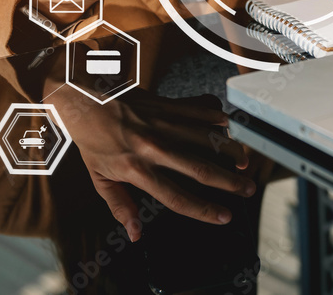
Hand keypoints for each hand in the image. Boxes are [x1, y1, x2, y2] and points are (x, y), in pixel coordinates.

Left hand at [56, 86, 254, 239]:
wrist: (83, 100)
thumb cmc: (91, 141)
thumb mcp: (99, 179)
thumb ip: (120, 206)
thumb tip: (135, 233)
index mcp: (138, 170)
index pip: (177, 196)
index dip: (204, 210)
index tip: (224, 216)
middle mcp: (154, 148)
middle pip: (200, 168)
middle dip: (229, 182)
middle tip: (248, 189)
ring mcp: (162, 124)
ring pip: (205, 138)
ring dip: (229, 150)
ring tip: (244, 161)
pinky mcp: (165, 105)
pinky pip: (197, 111)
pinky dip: (216, 118)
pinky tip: (229, 126)